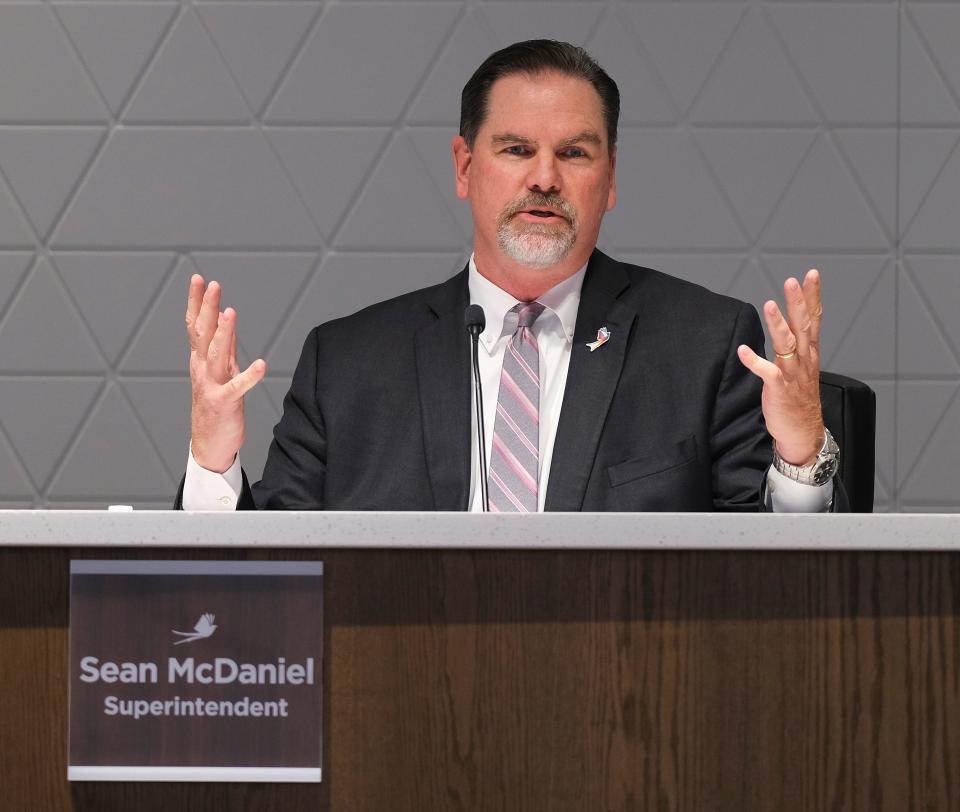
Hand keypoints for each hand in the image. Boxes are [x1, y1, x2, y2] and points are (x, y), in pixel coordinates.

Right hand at [186, 274, 265, 472]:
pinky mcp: (224, 403)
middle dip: (206, 307)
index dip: (197, 302)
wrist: (210, 444)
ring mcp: (211, 386)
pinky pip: (238, 388)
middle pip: (202, 333)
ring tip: (230, 312)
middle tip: (211, 284)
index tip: (199, 279)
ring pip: (216, 354)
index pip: (197, 326)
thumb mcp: (221, 370)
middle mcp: (203, 370)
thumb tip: (225, 317)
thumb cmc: (216, 405)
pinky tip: (261, 365)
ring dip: (224, 333)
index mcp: (201, 360)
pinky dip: (249, 376)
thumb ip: (224, 345)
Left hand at [737, 269, 824, 465]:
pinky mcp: (779, 389)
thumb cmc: (798, 401)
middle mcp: (803, 360)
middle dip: (798, 302)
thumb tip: (784, 326)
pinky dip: (754, 361)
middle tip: (792, 281)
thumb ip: (793, 346)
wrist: (802, 432)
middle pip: (803, 326)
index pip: (813, 319)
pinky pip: (766, 373)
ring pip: (786, 345)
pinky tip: (743, 351)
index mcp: (809, 353)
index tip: (812, 275)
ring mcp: (792, 374)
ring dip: (778, 324)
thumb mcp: (801, 368)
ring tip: (769, 305)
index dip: (813, 297)